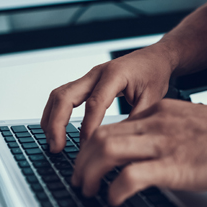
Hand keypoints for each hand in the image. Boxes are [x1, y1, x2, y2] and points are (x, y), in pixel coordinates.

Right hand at [41, 47, 174, 152]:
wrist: (155, 58)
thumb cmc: (154, 75)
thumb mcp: (153, 99)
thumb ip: (136, 120)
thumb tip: (121, 145)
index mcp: (114, 75)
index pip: (95, 103)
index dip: (88, 128)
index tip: (86, 148)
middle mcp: (97, 73)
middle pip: (65, 96)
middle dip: (57, 124)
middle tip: (56, 148)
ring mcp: (89, 77)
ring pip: (59, 95)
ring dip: (51, 119)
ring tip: (53, 143)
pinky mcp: (86, 83)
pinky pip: (64, 96)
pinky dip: (56, 113)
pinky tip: (56, 130)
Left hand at [70, 99, 206, 205]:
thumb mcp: (190, 120)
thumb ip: (168, 129)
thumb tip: (152, 148)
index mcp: (158, 113)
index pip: (113, 125)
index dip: (94, 146)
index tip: (90, 161)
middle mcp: (154, 125)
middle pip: (100, 136)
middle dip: (82, 160)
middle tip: (79, 179)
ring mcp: (162, 145)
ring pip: (106, 151)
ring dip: (89, 174)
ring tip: (88, 190)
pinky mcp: (172, 166)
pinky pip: (130, 177)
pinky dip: (115, 191)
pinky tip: (115, 200)